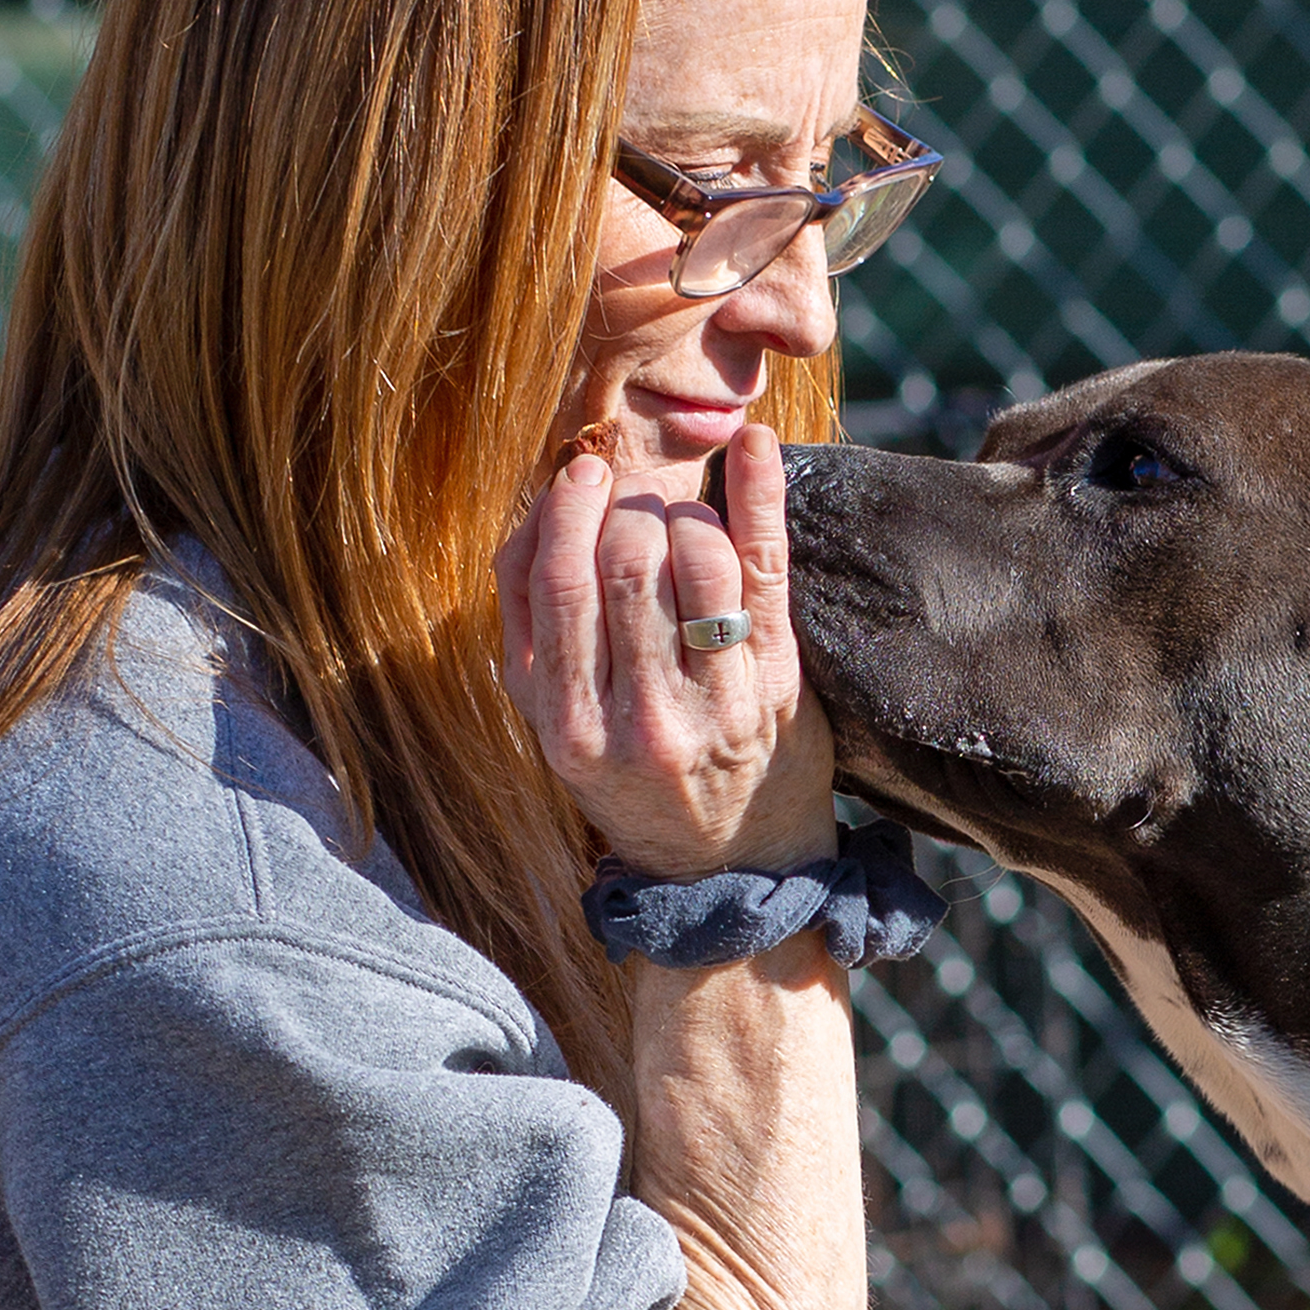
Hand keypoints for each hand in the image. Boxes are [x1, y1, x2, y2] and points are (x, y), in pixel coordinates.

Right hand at [499, 416, 833, 880]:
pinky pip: (766, 570)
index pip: (560, 584)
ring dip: (686, 513)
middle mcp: (642, 719)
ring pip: (697, 558)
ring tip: (680, 521)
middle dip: (629, 504)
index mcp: (570, 726)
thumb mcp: (557, 723)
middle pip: (628, 561)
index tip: (582, 476)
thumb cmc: (633, 774)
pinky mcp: (779, 686)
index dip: (569, 510)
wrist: (730, 863)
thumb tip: (535, 514)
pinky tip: (754, 445)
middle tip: (636, 495)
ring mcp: (716, 704)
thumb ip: (529, 627)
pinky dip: (761, 496)